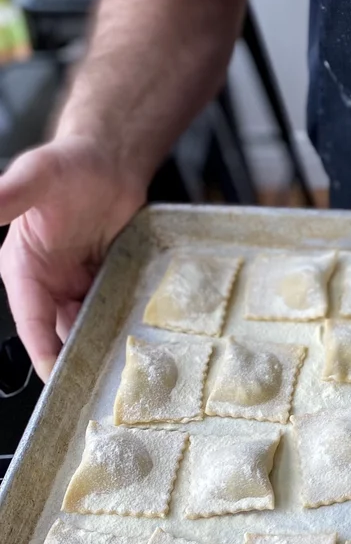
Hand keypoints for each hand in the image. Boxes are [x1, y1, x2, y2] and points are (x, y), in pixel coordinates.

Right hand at [0, 137, 144, 380]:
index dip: (43, 350)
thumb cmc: (69, 163)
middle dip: (78, 357)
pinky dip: (124, 325)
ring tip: (127, 368)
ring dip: (103, 344)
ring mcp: (78, 285)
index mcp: (23, 267)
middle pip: (60, 331)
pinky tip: (144, 340)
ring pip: (89, 326)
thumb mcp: (36, 178)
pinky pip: (114, 310)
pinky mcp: (106, 282)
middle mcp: (49, 282)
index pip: (30, 320)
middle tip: (103, 384)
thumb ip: (6, 196)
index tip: (57, 376)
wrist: (110, 159)